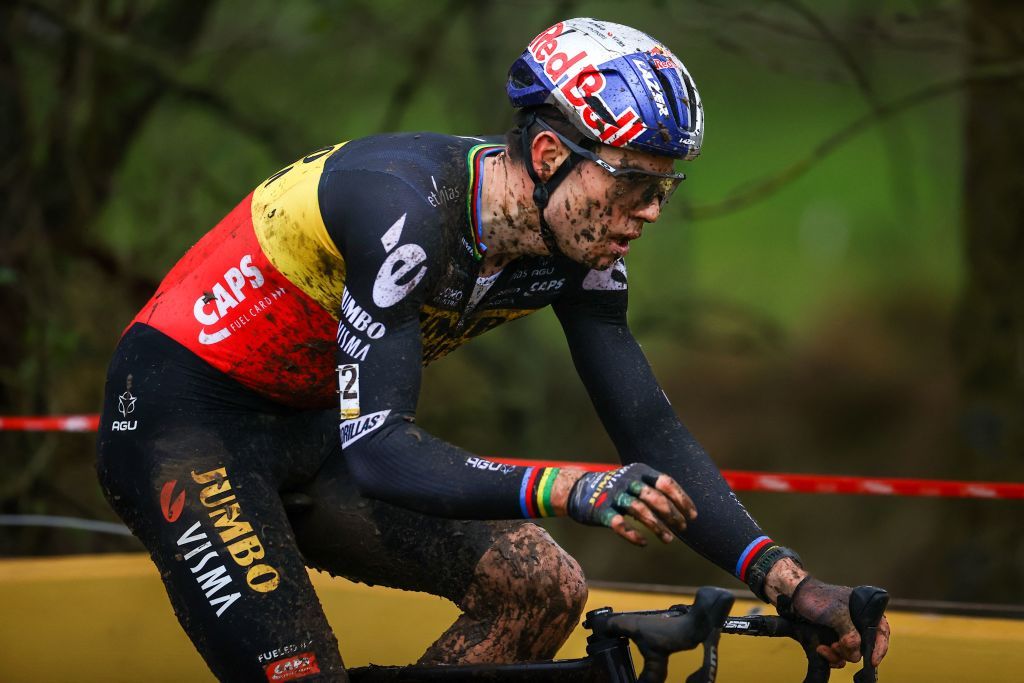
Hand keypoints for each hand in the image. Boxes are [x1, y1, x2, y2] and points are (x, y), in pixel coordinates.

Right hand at [564, 463, 695, 545]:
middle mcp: (627, 481)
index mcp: (639, 471)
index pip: (666, 483)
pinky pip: (620, 524)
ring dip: (657, 527)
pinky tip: (643, 543)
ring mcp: (614, 495)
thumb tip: (682, 510)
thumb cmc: (614, 490)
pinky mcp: (601, 511)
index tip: (693, 516)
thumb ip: (653, 491)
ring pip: (640, 511)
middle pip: (655, 497)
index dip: (682, 499)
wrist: (577, 490)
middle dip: (672, 515)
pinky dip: (633, 535)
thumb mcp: (633, 481)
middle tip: (682, 528)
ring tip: (668, 540)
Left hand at [788, 577, 891, 668]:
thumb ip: (850, 634)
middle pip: (864, 646)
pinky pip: (838, 654)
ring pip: (850, 652)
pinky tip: (821, 650)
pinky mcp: (832, 637)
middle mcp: (856, 621)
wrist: (793, 596)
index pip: (881, 630)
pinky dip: (831, 656)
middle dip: (851, 651)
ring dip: (839, 654)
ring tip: (827, 647)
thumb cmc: (816, 598)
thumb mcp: (837, 614)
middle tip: (837, 646)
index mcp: (863, 610)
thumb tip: (856, 654)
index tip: (873, 660)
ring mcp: (844, 630)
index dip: (880, 647)